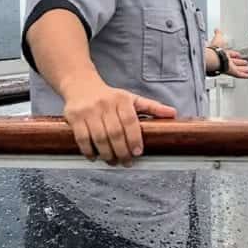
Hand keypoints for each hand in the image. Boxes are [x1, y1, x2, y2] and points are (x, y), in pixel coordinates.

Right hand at [60, 76, 176, 165]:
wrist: (80, 85)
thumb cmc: (110, 96)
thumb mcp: (132, 98)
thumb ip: (152, 107)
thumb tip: (173, 113)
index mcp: (122, 100)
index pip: (130, 121)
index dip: (135, 139)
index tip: (138, 152)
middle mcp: (105, 104)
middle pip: (114, 133)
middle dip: (121, 151)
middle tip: (126, 162)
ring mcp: (88, 111)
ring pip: (99, 137)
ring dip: (107, 154)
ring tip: (113, 162)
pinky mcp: (74, 117)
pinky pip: (82, 138)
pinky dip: (89, 151)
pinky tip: (95, 157)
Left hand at [209, 29, 247, 78]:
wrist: (213, 59)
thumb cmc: (214, 50)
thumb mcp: (218, 39)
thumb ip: (218, 34)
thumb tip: (217, 29)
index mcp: (222, 54)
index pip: (230, 54)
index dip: (234, 54)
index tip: (238, 54)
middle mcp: (226, 61)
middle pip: (234, 63)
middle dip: (240, 63)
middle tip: (245, 63)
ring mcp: (229, 67)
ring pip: (237, 69)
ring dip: (243, 70)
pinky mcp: (231, 72)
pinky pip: (239, 74)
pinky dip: (243, 75)